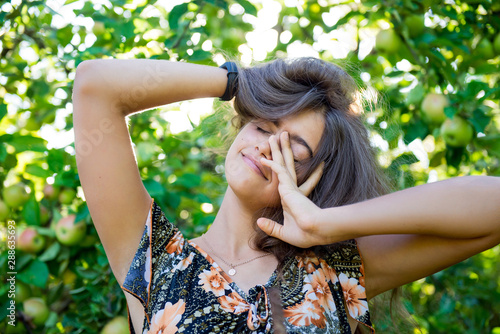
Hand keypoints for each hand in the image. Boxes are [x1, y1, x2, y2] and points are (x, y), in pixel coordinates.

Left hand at [257, 132, 325, 247]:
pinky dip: (270, 164)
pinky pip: (278, 171)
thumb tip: (258, 222)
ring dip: (277, 149)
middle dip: (284, 150)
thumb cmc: (304, 234)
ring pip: (282, 163)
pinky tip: (262, 157)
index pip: (294, 180)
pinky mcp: (289, 188)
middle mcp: (292, 190)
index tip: (307, 163)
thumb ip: (272, 227)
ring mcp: (291, 187)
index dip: (300, 172)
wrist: (313, 231)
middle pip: (287, 165)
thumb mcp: (283, 232)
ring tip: (274, 136)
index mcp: (293, 199)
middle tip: (281, 136)